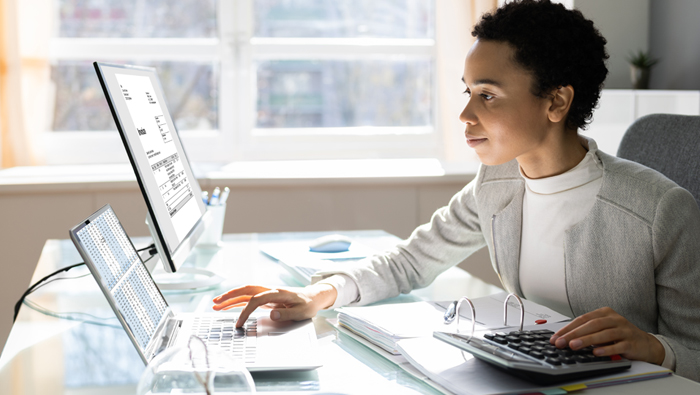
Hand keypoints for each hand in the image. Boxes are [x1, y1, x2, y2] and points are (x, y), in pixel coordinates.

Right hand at [212, 284, 337, 327]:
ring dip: (230, 297)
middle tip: (216, 303)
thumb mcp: (301, 312)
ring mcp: (267, 293)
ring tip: (216, 304)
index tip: (239, 323)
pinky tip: (228, 306)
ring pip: (245, 293)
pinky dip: (238, 301)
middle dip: (230, 296)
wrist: (314, 297)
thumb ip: (286, 314)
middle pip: (246, 290)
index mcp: (278, 293)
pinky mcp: (266, 298)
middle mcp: (270, 290)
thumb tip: (272, 316)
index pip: (256, 300)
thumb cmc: (308, 304)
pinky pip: (249, 298)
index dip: (246, 311)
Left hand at [550, 307, 664, 364]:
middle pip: (591, 325)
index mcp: (605, 313)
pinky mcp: (631, 342)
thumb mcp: (603, 330)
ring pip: (603, 334)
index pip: (582, 319)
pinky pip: (617, 345)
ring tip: (573, 346)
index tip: (556, 337)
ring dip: (586, 340)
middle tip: (561, 342)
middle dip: (573, 334)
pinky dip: (606, 349)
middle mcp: (614, 319)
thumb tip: (565, 339)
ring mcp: (624, 330)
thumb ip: (587, 332)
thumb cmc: (620, 336)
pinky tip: (596, 352)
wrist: (646, 344)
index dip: (568, 328)